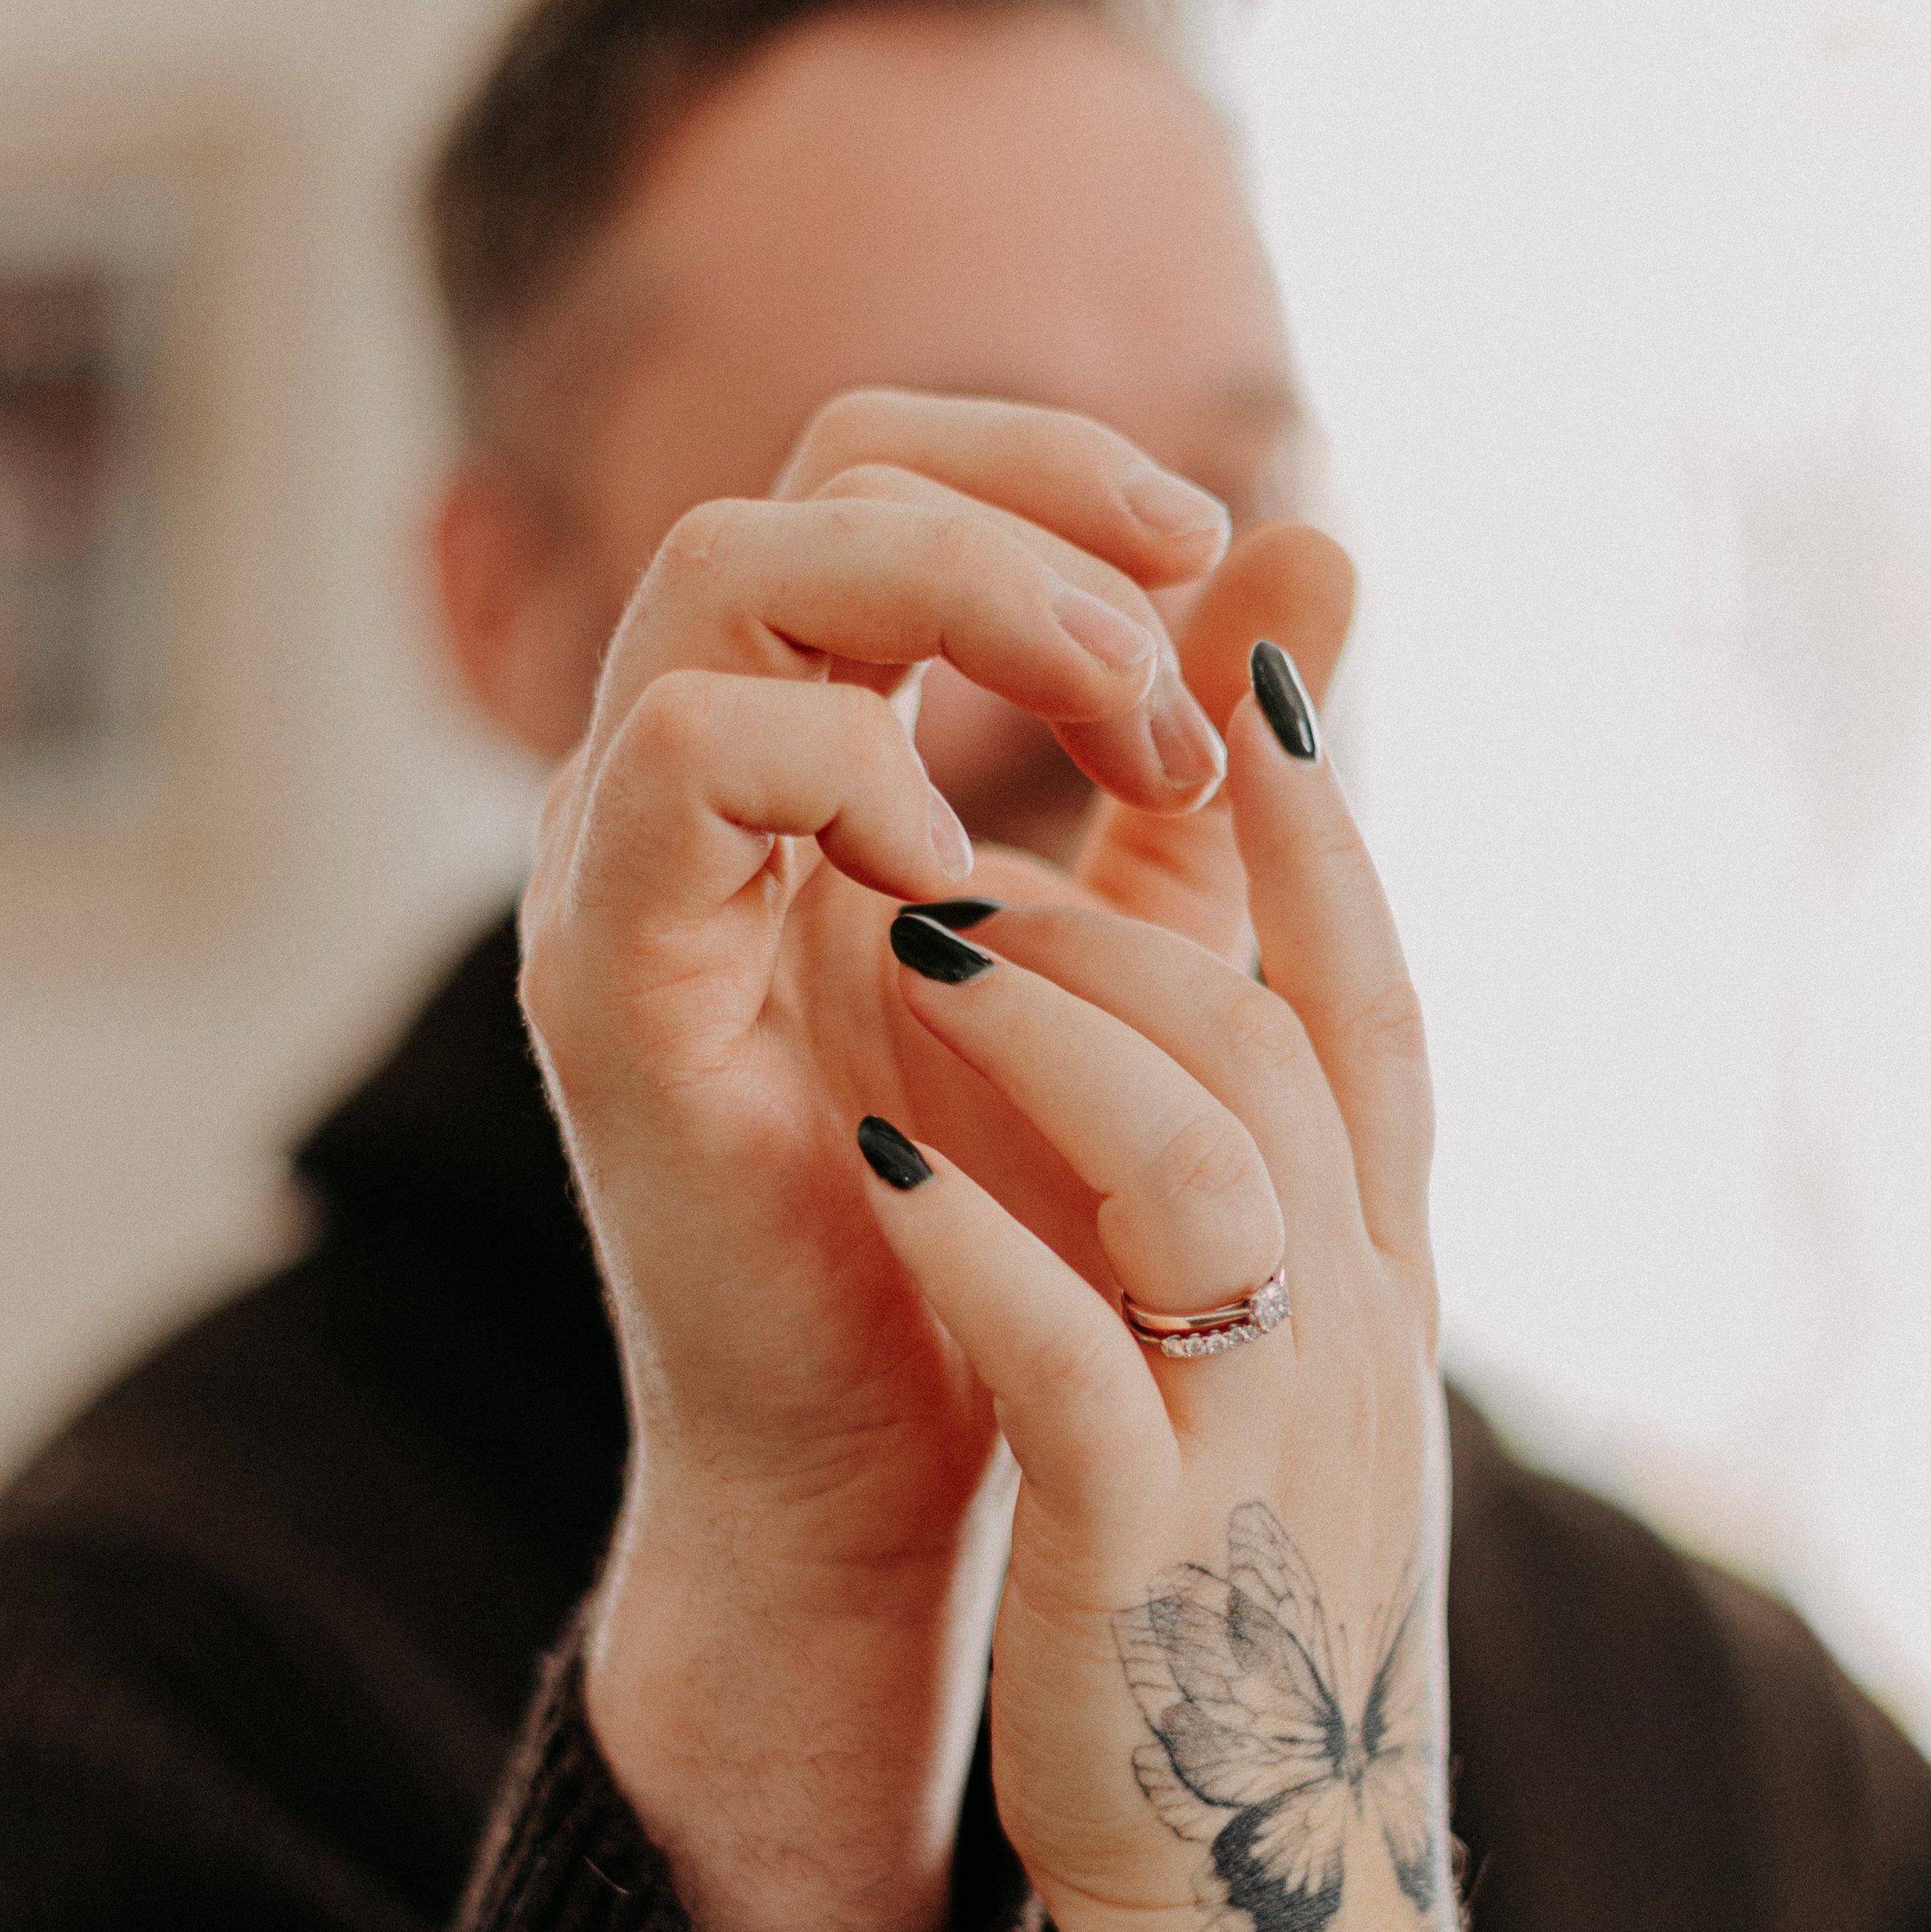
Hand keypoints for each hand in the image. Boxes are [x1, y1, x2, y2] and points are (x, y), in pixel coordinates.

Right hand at [521, 388, 1345, 1931]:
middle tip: (1171, 684)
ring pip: (730, 575)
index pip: (878, 472)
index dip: (1046, 463)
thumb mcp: (1136, 945)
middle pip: (810, 481)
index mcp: (804, 752)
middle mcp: (689, 782)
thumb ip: (1192, 750)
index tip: (1212, 547)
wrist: (895, 1468)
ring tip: (1117, 750)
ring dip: (957, 614)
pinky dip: (840, 769)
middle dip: (1027, 526)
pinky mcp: (608, 991)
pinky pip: (683, 764)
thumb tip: (1322, 537)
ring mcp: (625, 874)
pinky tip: (968, 883)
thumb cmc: (1001, 1225)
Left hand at [855, 646, 1467, 1931]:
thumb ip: (1260, 1181)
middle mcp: (1353, 1339)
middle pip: (1283, 1049)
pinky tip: (870, 1153)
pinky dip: (979, 1244)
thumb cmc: (1238, 1605)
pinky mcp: (1151, 1564)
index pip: (1379, 1009)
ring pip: (1206, 1171)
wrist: (1264, 1907)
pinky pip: (1079, 1368)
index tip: (1238, 662)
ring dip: (1059, 1038)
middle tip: (967, 831)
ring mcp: (1263, 1446)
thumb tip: (1209, 998)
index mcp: (1383, 1284)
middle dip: (1135, 911)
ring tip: (912, 946)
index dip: (1322, 829)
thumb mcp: (1279, 1375)